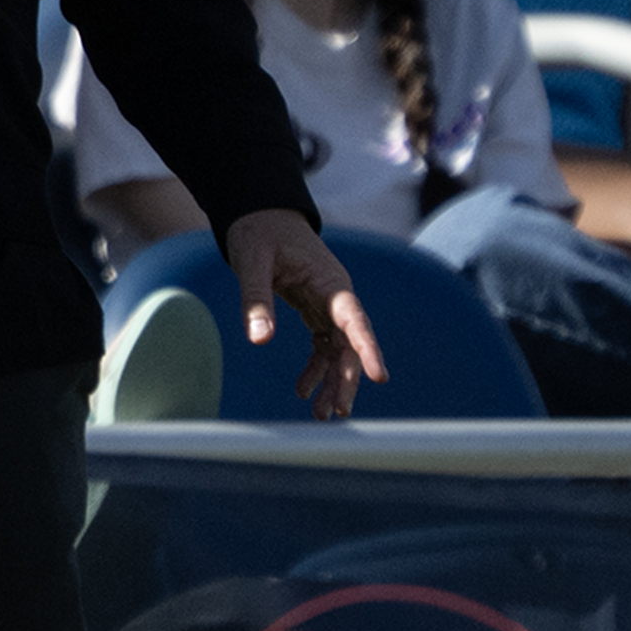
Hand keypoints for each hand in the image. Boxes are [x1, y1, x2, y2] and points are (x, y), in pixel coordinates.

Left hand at [223, 209, 389, 421]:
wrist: (262, 216)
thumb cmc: (259, 233)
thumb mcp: (252, 262)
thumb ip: (256, 300)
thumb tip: (259, 341)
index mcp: (330, 282)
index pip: (354, 320)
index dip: (367, 348)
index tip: (379, 376)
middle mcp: (337, 296)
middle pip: (350, 343)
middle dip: (347, 379)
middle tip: (338, 412)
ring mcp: (329, 304)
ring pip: (339, 350)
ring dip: (333, 381)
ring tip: (323, 414)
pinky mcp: (317, 310)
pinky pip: (323, 345)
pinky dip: (316, 369)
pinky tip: (304, 391)